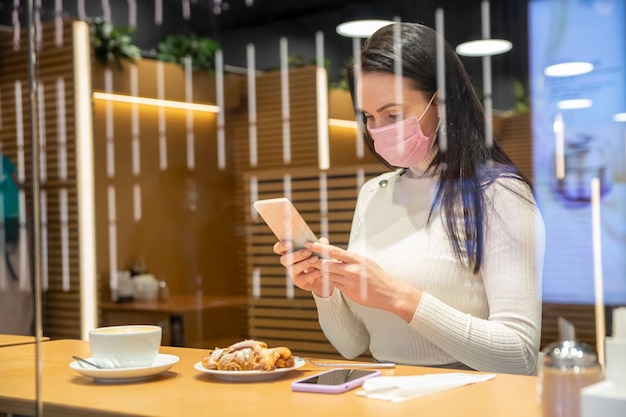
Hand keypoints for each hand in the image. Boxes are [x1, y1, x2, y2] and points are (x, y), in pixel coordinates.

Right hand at [273, 238, 334, 296]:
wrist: (325, 275)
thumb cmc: (318, 258)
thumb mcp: (319, 250)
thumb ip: (319, 245)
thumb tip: (323, 240)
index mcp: (290, 252)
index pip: (278, 249)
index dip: (281, 246)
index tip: (289, 243)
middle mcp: (289, 263)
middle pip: (284, 260)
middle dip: (296, 255)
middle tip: (308, 252)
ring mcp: (293, 273)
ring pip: (293, 269)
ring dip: (304, 263)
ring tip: (315, 259)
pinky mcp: (299, 282)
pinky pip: (303, 278)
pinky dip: (312, 274)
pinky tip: (320, 270)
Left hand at [305, 241, 421, 321]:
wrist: (389, 293)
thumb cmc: (377, 276)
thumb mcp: (366, 262)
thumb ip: (351, 259)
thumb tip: (338, 255)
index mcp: (356, 259)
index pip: (334, 251)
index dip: (320, 247)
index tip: (309, 244)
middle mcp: (352, 269)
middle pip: (327, 264)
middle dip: (316, 261)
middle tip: (306, 258)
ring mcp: (350, 281)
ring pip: (328, 275)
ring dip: (320, 272)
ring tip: (311, 268)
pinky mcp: (348, 292)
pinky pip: (334, 285)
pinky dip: (328, 281)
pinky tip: (323, 279)